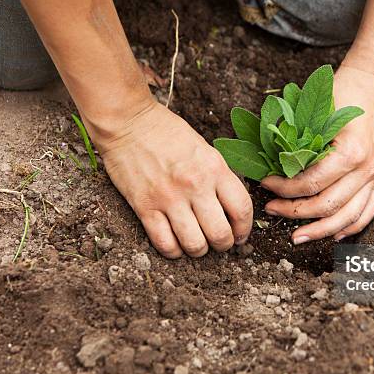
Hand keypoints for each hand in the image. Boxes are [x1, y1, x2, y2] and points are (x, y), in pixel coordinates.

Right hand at [97, 101, 252, 257]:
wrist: (128, 122)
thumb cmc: (168, 133)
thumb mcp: (205, 150)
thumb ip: (219, 178)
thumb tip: (231, 209)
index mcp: (214, 169)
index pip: (242, 209)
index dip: (245, 229)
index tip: (241, 235)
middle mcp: (195, 185)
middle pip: (220, 234)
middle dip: (224, 245)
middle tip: (220, 242)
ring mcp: (169, 198)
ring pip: (194, 244)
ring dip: (199, 251)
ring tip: (198, 245)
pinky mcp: (144, 207)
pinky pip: (164, 243)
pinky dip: (174, 251)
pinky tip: (176, 245)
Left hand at [261, 65, 373, 243]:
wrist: (373, 83)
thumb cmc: (341, 93)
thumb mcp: (315, 112)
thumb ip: (297, 141)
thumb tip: (269, 164)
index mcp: (350, 153)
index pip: (311, 184)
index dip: (284, 189)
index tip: (265, 184)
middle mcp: (366, 169)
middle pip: (327, 206)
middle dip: (295, 213)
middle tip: (272, 210)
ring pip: (347, 217)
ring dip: (320, 231)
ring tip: (297, 237)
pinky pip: (368, 212)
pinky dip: (351, 227)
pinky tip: (334, 236)